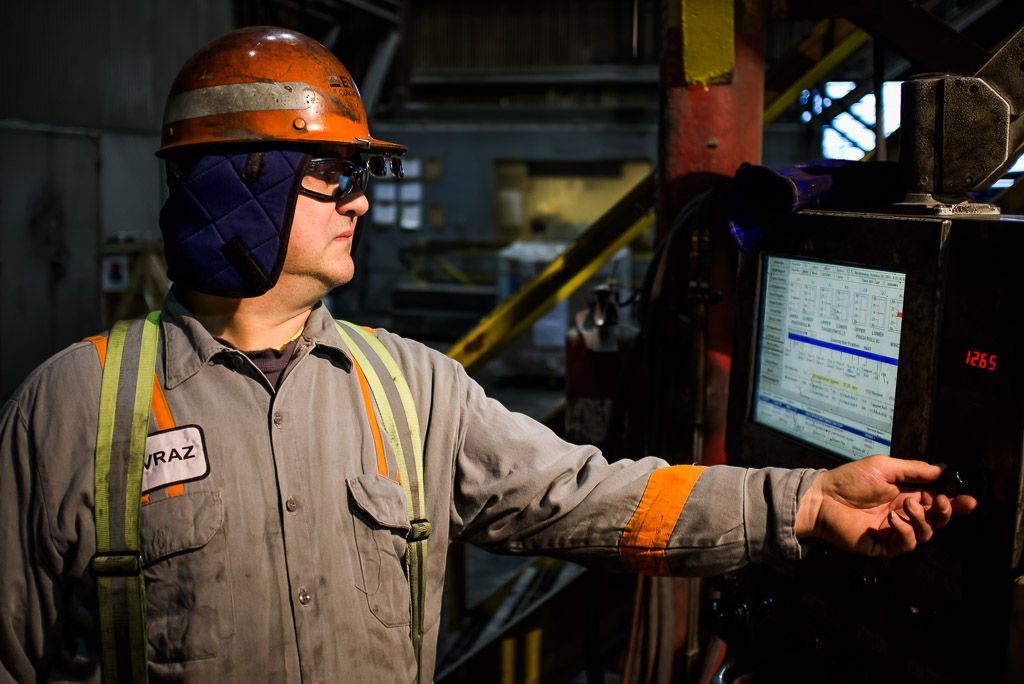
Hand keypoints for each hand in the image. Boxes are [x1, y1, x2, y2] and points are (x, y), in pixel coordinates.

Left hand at [794, 454, 976, 556]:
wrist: (823, 498)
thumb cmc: (849, 480)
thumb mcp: (885, 467)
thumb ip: (915, 470)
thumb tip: (943, 468)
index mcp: (906, 494)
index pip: (937, 500)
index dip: (954, 502)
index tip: (967, 500)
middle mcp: (903, 513)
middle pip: (937, 519)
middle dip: (945, 512)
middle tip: (940, 502)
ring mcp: (894, 530)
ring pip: (926, 533)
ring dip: (923, 520)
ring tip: (906, 507)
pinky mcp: (884, 545)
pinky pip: (908, 544)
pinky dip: (907, 532)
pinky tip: (894, 520)